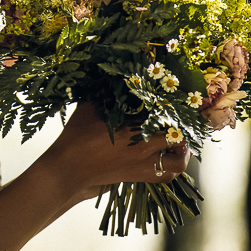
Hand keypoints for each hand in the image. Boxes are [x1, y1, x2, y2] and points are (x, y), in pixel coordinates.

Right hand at [50, 103, 190, 201]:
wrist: (67, 168)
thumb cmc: (76, 136)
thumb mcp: (91, 107)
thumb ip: (107, 91)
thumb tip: (116, 74)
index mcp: (134, 129)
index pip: (165, 114)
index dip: (177, 105)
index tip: (182, 97)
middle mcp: (144, 149)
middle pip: (178, 138)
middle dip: (184, 127)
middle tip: (183, 117)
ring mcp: (143, 166)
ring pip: (177, 163)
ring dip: (183, 151)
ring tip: (180, 140)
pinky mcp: (138, 177)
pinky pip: (165, 176)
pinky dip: (172, 167)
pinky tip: (166, 155)